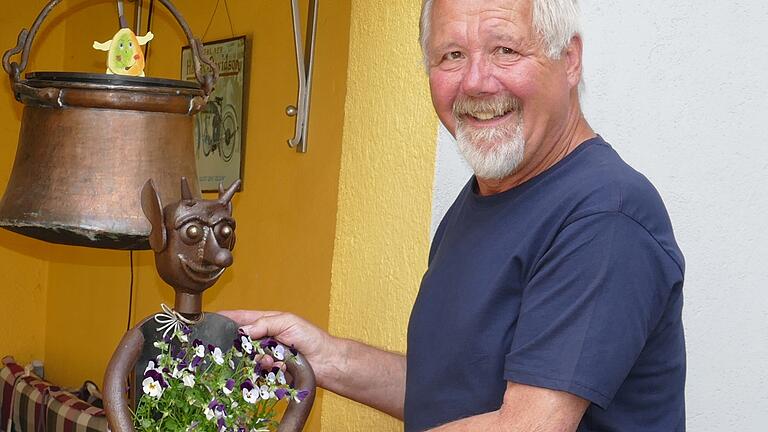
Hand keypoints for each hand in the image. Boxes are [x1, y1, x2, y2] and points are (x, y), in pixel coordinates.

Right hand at [218, 310, 334, 386]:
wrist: (324, 361)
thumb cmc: (310, 337)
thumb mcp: (287, 322)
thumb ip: (264, 323)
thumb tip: (243, 329)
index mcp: (266, 322)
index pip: (241, 318)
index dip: (226, 318)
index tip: (210, 319)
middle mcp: (263, 339)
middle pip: (240, 342)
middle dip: (242, 345)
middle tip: (246, 347)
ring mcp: (266, 356)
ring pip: (248, 359)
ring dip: (259, 359)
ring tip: (272, 358)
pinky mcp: (270, 371)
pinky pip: (259, 372)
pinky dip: (268, 369)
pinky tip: (279, 367)